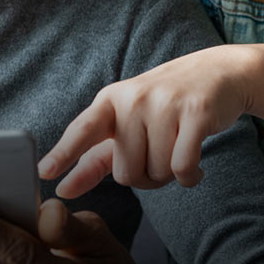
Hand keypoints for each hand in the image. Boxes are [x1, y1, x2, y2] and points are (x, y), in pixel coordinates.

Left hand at [38, 45, 255, 197]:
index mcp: (109, 101)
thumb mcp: (125, 124)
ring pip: (157, 172)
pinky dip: (189, 177)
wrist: (219, 74)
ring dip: (169, 176)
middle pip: (127, 173)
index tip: (44, 172)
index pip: (83, 130)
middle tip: (158, 156)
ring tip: (177, 151)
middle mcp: (133, 99)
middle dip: (144, 178)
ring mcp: (165, 104)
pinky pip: (183, 168)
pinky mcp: (196, 112)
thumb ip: (93, 160)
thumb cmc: (164, 105)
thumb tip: (62, 189)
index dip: (64, 153)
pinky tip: (194, 169)